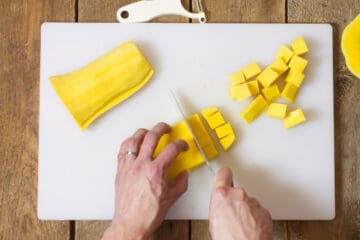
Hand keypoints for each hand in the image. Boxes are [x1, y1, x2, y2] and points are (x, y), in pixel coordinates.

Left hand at [102, 122, 188, 239]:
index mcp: (156, 171)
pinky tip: (133, 143)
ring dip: (143, 132)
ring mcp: (129, 166)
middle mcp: (141, 165)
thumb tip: (184, 174)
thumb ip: (181, 183)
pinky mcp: (120, 170)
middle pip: (152, 136)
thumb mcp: (171, 198)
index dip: (181, 144)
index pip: (172, 149)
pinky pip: (122, 150)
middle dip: (162, 128)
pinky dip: (129, 143)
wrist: (130, 223)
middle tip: (167, 128)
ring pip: (134, 139)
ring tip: (149, 131)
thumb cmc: (148, 214)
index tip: (183, 145)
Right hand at [209, 168, 272, 239]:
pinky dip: (256, 218)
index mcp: (221, 195)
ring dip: (247, 211)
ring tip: (242, 226)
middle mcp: (238, 194)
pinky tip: (251, 229)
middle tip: (232, 214)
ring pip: (249, 203)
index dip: (224, 176)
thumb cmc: (227, 239)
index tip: (225, 176)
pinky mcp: (264, 211)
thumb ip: (219, 206)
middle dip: (236, 200)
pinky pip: (259, 212)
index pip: (223, 174)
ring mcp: (253, 202)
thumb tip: (222, 208)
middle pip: (237, 191)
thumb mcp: (213, 221)